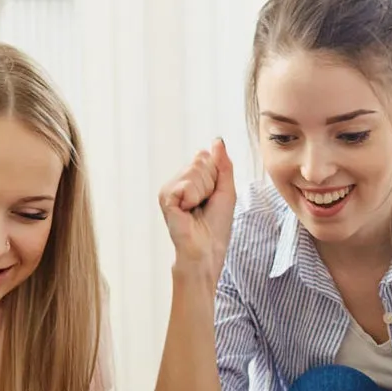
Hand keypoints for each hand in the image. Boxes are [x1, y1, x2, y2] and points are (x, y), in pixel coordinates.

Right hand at [159, 139, 236, 277]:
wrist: (207, 250)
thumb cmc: (216, 226)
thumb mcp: (226, 190)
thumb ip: (223, 165)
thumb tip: (217, 141)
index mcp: (190, 178)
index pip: (206, 156)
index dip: (216, 176)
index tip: (212, 197)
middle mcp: (177, 180)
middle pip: (200, 160)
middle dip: (211, 183)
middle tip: (205, 205)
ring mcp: (169, 188)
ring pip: (194, 170)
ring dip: (204, 192)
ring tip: (198, 209)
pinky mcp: (165, 197)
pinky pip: (187, 185)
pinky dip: (194, 198)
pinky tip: (188, 212)